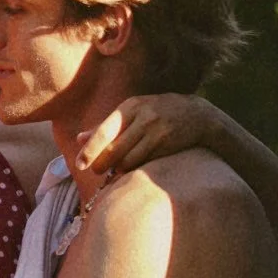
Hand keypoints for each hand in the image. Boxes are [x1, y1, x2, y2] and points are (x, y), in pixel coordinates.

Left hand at [75, 94, 216, 174]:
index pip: (104, 131)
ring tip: (118, 167)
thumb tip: (79, 139)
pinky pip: (142, 163)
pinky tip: (132, 167)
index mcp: (130, 107)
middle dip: (101, 163)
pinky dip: (133, 169)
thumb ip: (106, 126)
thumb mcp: (133, 113)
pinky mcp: (166, 144)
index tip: (79, 164)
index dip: (90, 150)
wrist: (198, 116)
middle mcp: (142, 116)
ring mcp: (156, 130)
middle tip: (97, 170)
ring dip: (118, 168)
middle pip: (114, 148)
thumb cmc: (158, 115)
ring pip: (127, 159)